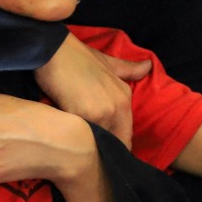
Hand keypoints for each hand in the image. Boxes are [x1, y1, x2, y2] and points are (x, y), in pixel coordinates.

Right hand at [34, 32, 150, 147]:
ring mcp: (103, 112)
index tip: (101, 147)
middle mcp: (119, 107)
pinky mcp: (84, 116)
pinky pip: (84, 138)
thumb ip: (128, 70)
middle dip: (103, 149)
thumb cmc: (76, 57)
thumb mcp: (107, 62)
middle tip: (88, 151)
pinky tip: (68, 140)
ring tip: (77, 148)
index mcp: (124, 98)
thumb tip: (149, 66)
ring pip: (99, 144)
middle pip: (115, 143)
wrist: (53, 49)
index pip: (126, 136)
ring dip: (90, 148)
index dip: (113, 144)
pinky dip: (77, 141)